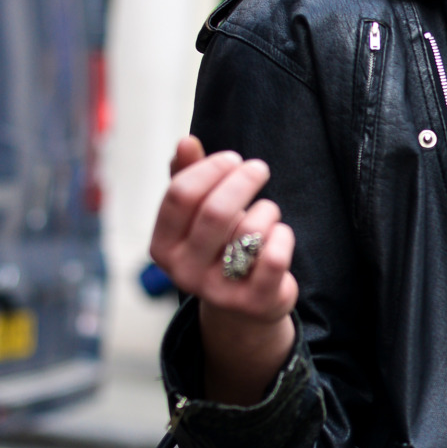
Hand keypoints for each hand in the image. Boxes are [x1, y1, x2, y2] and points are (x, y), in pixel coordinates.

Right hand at [150, 136, 297, 403]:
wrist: (244, 305)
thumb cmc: (219, 246)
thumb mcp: (198, 213)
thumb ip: (187, 176)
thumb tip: (185, 141)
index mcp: (162, 248)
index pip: (180, 195)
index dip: (210, 168)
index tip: (232, 159)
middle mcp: (184, 273)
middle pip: (215, 211)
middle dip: (243, 180)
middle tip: (259, 168)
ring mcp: (218, 292)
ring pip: (250, 231)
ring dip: (266, 211)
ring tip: (267, 214)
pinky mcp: (255, 302)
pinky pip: (275, 256)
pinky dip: (283, 235)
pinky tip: (280, 234)